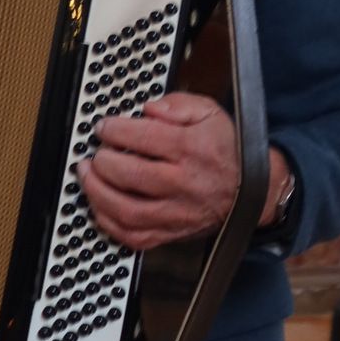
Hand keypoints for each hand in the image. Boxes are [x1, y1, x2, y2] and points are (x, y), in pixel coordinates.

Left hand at [78, 93, 240, 251]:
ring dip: (97, 192)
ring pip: (126, 210)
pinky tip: (100, 206)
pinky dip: (109, 223)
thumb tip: (149, 108)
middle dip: (103, 160)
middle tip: (96, 152)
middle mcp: (183, 183)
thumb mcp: (210, 113)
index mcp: (191, 149)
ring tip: (88, 176)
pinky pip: (133, 236)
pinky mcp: (171, 232)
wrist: (251, 191)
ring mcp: (176, 212)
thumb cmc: (227, 151)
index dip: (114, 129)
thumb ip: (178, 104)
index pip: (143, 137)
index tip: (104, 127)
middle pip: (130, 174)